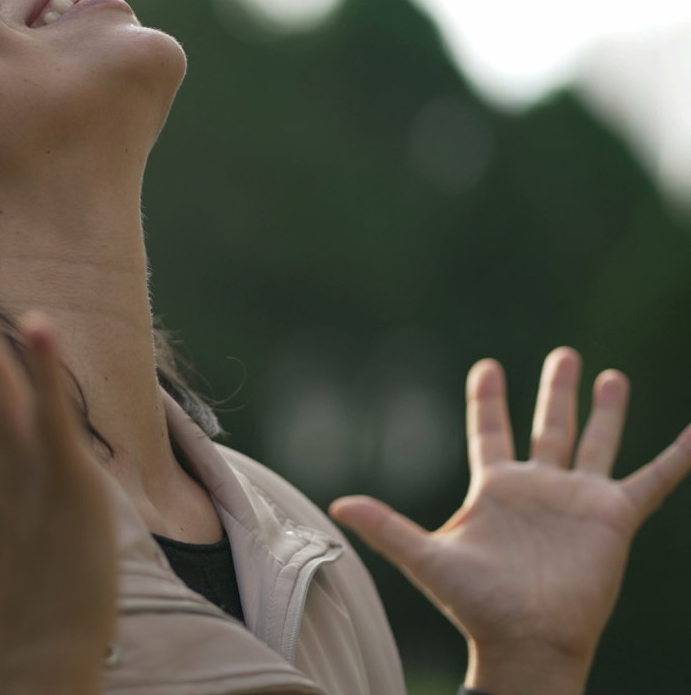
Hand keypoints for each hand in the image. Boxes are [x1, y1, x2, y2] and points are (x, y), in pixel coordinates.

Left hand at [329, 347, 690, 694]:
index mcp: (495, 488)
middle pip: (548, 426)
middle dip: (556, 390)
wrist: (527, 641)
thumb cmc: (475, 605)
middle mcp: (538, 487)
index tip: (487, 366)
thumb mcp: (426, 558)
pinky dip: (674, 457)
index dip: (488, 400)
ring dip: (605, 409)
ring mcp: (577, 500)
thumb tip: (337, 502)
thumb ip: (386, 526)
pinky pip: (651, 479)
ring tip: (611, 373)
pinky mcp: (613, 518)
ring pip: (595, 442)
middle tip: (564, 354)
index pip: (490, 431)